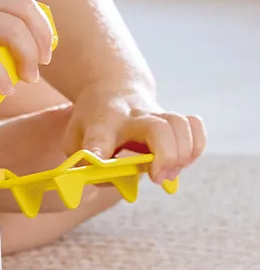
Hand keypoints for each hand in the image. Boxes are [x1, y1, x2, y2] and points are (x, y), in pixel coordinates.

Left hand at [62, 84, 206, 183]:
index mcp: (101, 124)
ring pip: (180, 124)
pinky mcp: (172, 118)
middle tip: (156, 177)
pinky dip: (195, 147)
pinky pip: (195, 127)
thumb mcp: (74, 140)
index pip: (98, 139)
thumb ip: (84, 165)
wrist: (110, 88)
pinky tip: (181, 161)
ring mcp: (155, 114)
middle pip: (158, 129)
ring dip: (182, 154)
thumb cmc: (91, 122)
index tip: (98, 164)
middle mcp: (132, 116)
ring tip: (168, 172)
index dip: (98, 155)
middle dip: (165, 156)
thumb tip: (111, 181)